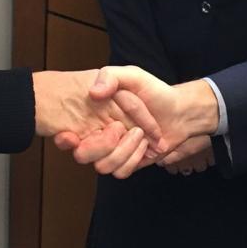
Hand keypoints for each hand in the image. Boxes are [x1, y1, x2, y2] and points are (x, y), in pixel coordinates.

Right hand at [53, 66, 220, 176]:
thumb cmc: (155, 91)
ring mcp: (113, 151)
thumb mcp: (132, 75)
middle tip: (118, 129)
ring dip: (123, 150)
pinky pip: (120, 172)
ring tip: (139, 134)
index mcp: (94, 115)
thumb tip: (93, 93)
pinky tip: (145, 146)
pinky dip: (134, 159)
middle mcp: (99, 135)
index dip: (65, 140)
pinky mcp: (127, 163)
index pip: (69, 133)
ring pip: (102, 166)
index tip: (68, 136)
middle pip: (82, 155)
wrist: (180, 112)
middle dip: (100, 145)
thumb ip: (110, 77)